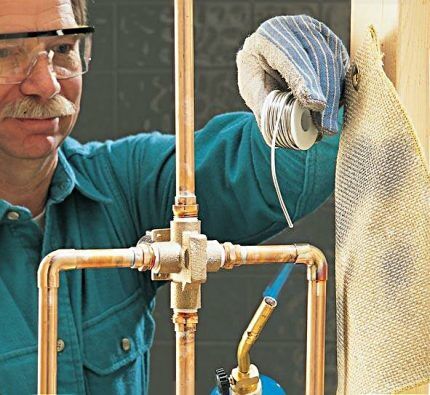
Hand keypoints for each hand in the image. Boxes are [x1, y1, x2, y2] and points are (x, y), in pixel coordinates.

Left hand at [237, 15, 348, 134]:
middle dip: (323, 94)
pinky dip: (338, 90)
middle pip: (317, 59)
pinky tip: (332, 110)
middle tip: (324, 125)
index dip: (305, 81)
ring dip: (333, 96)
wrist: (265, 58)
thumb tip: (275, 134)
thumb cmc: (256, 74)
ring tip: (327, 125)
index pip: (291, 57)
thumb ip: (262, 105)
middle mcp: (296, 28)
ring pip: (333, 63)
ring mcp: (316, 32)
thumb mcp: (251, 88)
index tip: (315, 105)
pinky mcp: (331, 42)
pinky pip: (341, 67)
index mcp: (269, 36)